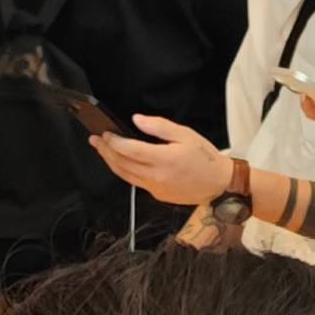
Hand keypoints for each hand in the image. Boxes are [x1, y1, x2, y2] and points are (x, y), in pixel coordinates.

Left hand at [95, 114, 230, 209]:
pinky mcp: (157, 195)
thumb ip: (159, 126)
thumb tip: (136, 120)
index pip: (130, 150)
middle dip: (105, 151)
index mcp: (164, 159)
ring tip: (102, 151)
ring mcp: (155, 188)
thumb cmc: (205, 157)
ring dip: (111, 163)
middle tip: (95, 140)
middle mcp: (157, 176)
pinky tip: (121, 162)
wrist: (219, 184)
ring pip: (125, 175)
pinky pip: (136, 182)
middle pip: (122, 164)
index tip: (105, 133)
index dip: (114, 142)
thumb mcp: (185, 134)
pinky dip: (125, 171)